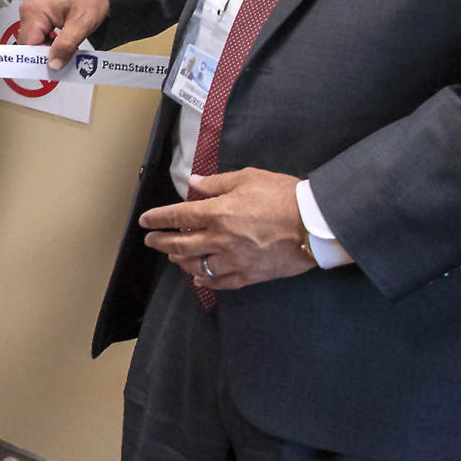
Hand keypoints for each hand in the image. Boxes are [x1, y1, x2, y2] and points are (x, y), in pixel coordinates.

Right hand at [18, 0, 111, 69]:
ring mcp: (34, 7)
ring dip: (49, 46)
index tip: (51, 69)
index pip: (27, 45)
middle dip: (45, 54)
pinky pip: (40, 29)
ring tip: (67, 46)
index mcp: (34, 11)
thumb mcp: (82, 23)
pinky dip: (51, 37)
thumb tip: (53, 64)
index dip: (39, 59)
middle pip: (29, 42)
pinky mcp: (41, 8)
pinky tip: (64, 38)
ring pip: (35, 37)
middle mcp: (29, 8)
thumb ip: (65, 46)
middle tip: (64, 59)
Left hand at [141, 169, 315, 289]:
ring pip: (197, 266)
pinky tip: (199, 279)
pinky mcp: (249, 275)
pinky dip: (206, 281)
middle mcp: (219, 239)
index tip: (145, 221)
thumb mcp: (248, 178)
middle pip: (180, 244)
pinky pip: (221, 282)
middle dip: (161, 242)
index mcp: (217, 213)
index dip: (158, 219)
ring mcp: (234, 260)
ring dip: (181, 261)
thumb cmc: (283, 195)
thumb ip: (217, 182)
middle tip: (150, 241)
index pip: (177, 216)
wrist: (315, 224)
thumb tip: (193, 182)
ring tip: (174, 256)